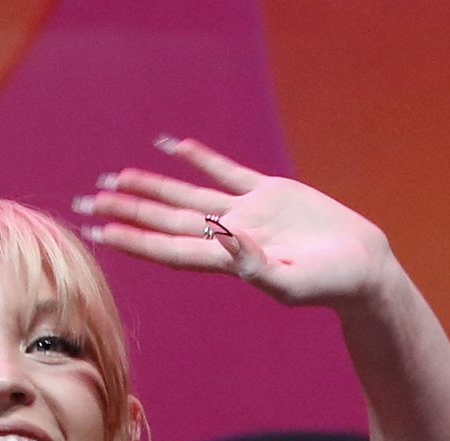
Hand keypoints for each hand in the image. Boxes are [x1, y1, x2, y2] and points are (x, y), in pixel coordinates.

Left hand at [73, 135, 391, 310]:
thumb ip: (254, 266)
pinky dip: (197, 158)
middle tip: (88, 202)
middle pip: (166, 221)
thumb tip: (222, 240)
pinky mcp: (269, 193)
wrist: (361, 268)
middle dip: (127, 212)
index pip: (169, 248)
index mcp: (227, 261)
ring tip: (116, 178)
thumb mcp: (291, 281)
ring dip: (151, 188)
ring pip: (186, 197)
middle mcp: (228, 237)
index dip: (134, 239)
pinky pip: (224, 172)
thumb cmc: (329, 284)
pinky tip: (170, 147)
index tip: (101, 232)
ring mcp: (246, 214)